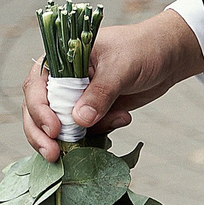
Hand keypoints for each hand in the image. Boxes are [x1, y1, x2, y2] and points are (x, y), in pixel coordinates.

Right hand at [22, 10, 203, 160]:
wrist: (168, 56)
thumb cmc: (142, 49)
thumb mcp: (121, 67)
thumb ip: (100, 93)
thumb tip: (79, 120)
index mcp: (60, 59)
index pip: (35, 86)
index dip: (38, 110)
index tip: (54, 129)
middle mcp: (62, 81)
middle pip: (38, 112)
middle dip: (43, 136)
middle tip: (54, 155)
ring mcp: (76, 99)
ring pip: (61, 127)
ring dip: (82, 135)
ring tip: (120, 119)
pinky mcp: (92, 113)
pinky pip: (85, 132)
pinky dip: (101, 133)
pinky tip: (125, 118)